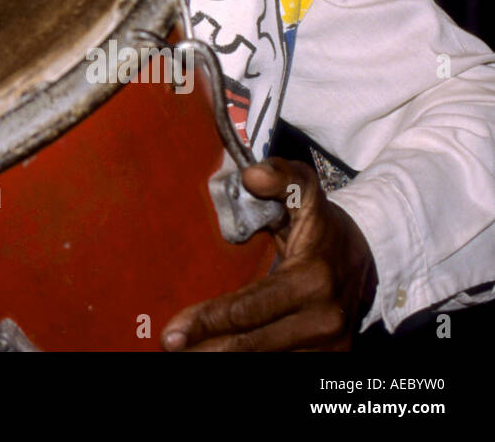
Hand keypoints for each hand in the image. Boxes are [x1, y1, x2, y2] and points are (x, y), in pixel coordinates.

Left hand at [161, 157, 377, 351]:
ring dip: (225, 358)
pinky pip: (284, 363)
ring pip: (267, 358)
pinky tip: (218, 355)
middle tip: (169, 346)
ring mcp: (330, 345)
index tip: (173, 331)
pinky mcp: (331, 358)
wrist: (370, 256)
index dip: (209, 320)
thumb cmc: (322, 222)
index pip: (250, 307)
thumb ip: (279, 177)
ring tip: (188, 356)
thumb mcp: (304, 189)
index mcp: (312, 280)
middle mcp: (323, 320)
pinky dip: (250, 360)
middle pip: (253, 341)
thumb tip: (251, 175)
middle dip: (208, 347)